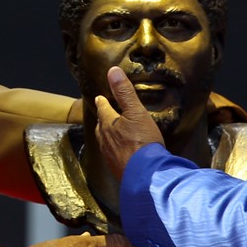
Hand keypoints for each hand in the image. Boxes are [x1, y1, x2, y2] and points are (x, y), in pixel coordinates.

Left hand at [94, 66, 165, 180]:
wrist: (147, 175)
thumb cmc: (142, 141)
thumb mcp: (136, 112)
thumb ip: (125, 92)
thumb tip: (112, 71)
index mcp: (109, 124)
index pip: (103, 109)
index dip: (103, 102)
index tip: (100, 98)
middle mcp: (105, 140)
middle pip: (101, 126)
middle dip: (103, 119)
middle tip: (104, 114)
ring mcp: (110, 156)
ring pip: (105, 142)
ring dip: (107, 136)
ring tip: (110, 133)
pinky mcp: (117, 169)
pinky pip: (113, 156)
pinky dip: (115, 151)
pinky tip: (121, 153)